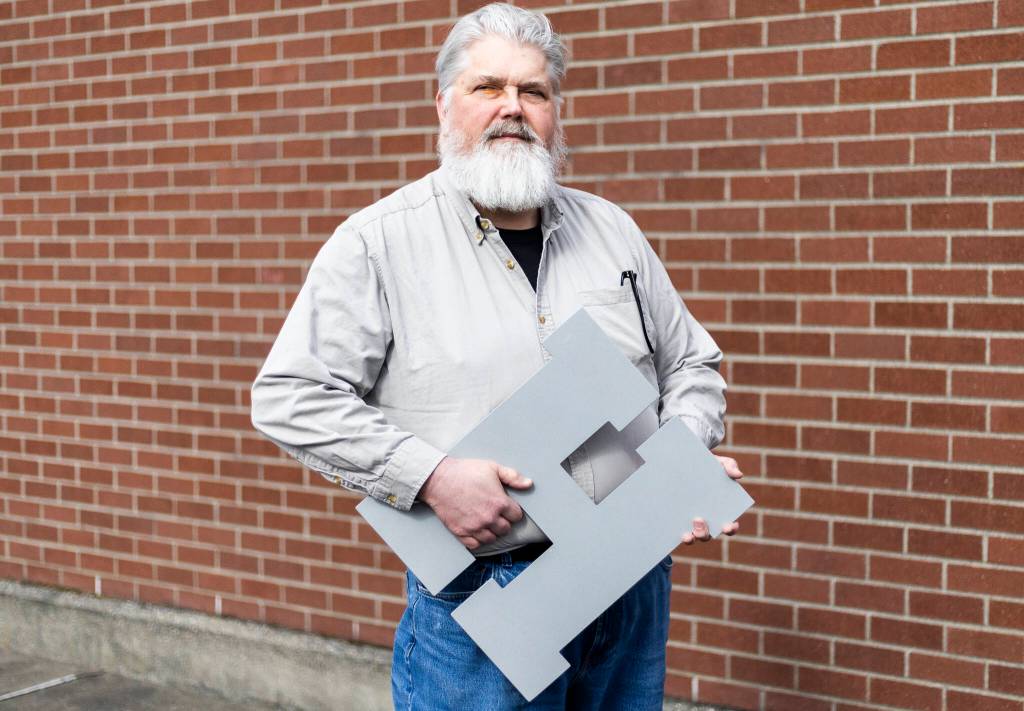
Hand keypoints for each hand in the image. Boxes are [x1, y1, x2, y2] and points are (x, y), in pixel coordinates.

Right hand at [418, 457, 532, 549]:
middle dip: (503, 522)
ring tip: (486, 522)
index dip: (512, 510)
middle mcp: (489, 518)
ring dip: (491, 531)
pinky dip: (477, 540)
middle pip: (505, 529)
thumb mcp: (492, 467)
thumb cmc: (465, 472)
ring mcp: (475, 527)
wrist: (439, 479)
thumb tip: (528, 484)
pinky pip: (475, 545)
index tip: (507, 506)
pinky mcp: (461, 532)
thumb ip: (512, 476)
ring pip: (492, 538)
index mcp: (499, 503)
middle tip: (496, 514)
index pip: (517, 516)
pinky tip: (476, 530)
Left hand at [682, 455, 742, 544]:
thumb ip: (729, 467)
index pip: (729, 526)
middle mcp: (707, 521)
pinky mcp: (678, 521)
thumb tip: (738, 475)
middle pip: (708, 535)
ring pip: (694, 537)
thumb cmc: (708, 467)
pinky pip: (679, 532)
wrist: (685, 463)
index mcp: (720, 511)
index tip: (728, 525)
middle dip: (705, 531)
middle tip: (699, 519)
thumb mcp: (719, 464)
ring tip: (688, 530)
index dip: (730, 528)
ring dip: (693, 536)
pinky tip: (674, 531)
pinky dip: (679, 535)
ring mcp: (691, 523)